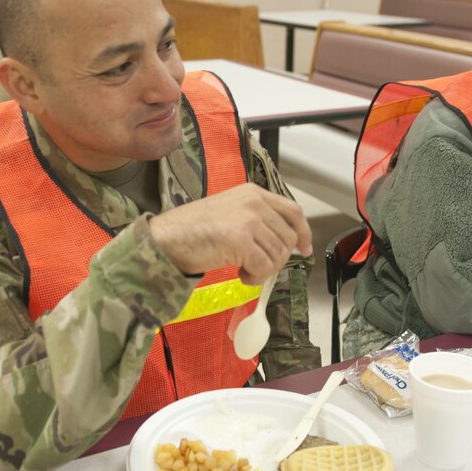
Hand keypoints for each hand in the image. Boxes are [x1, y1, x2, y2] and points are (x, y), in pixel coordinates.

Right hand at [148, 183, 311, 284]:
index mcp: (252, 193)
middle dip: (278, 258)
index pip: (292, 211)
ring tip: (244, 269)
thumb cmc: (191, 229)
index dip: (303, 232)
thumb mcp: (230, 212)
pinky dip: (256, 278)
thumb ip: (257, 219)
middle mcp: (254, 202)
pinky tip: (241, 275)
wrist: (167, 238)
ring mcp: (248, 220)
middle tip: (257, 266)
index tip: (304, 248)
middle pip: (287, 237)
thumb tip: (283, 242)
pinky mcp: (241, 240)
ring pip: (278, 254)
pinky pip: (264, 267)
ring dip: (264, 270)